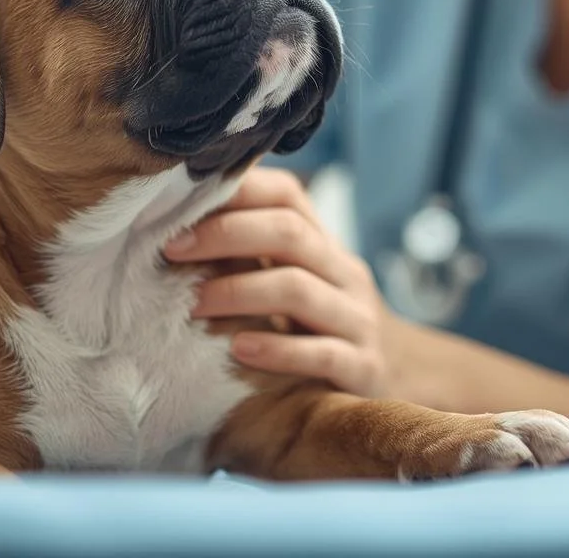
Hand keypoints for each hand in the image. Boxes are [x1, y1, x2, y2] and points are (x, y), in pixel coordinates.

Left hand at [163, 167, 395, 397]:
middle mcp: (344, 273)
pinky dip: (276, 350)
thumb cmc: (319, 324)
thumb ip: (252, 254)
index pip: (287, 195)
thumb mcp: (296, 280)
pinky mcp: (363, 367)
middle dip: (225, 235)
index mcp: (324, 245)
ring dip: (238, 293)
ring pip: (299, 289)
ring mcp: (357, 319)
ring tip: (193, 305)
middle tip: (171, 250)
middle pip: (289, 233)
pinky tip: (238, 351)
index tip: (178, 204)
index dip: (236, 191)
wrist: (397, 376)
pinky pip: (322, 353)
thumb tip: (173, 224)